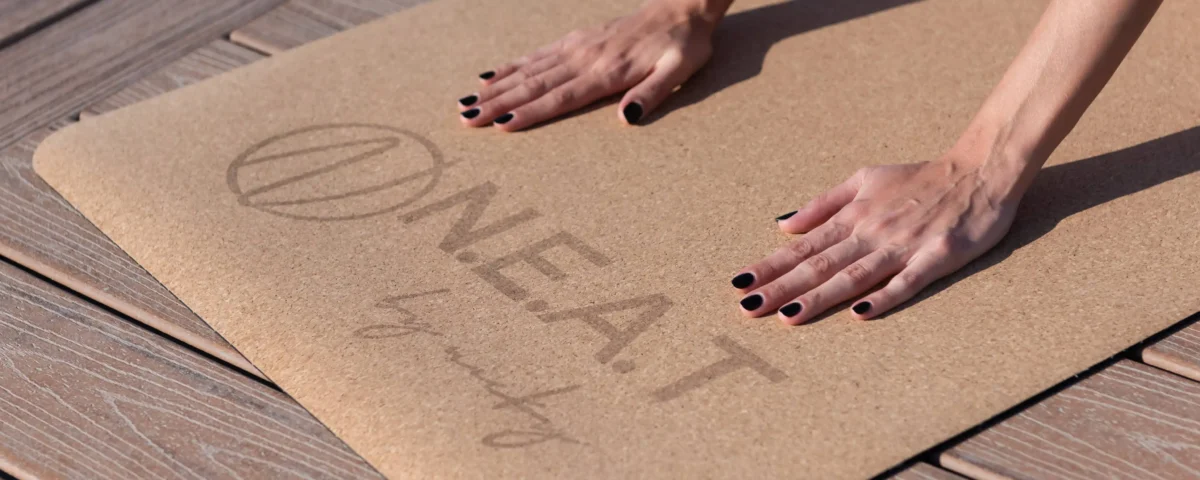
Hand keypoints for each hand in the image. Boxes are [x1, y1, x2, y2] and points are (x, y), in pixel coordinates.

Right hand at [457, 0, 722, 130]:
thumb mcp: (680, 71)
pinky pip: (536, 55)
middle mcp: (585, 58)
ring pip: (529, 70)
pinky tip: (489, 76)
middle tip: (466, 119)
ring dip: (496, 88)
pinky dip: (510, 66)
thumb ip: (654, 93)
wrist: (681, 7)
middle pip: (534, 85)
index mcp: (608, 72)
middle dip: (498, 104)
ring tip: (465, 102)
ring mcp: (577, 47)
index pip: (562, 97)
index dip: (531, 113)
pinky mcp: (575, 39)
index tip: (501, 125)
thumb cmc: (683, 45)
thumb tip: (629, 117)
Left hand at [731, 154, 1026, 323]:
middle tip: (748, 308)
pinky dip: (885, 296)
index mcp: (854, 215)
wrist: (979, 170)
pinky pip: (908, 280)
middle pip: (820, 264)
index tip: (740, 283)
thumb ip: (824, 203)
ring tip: (788, 315)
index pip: (804, 247)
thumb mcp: (865, 179)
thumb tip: (783, 224)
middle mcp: (872, 231)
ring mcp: (904, 244)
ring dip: (820, 295)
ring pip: (855, 274)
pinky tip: (861, 313)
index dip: (771, 265)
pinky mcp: (938, 256)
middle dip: (782, 287)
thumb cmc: (918, 178)